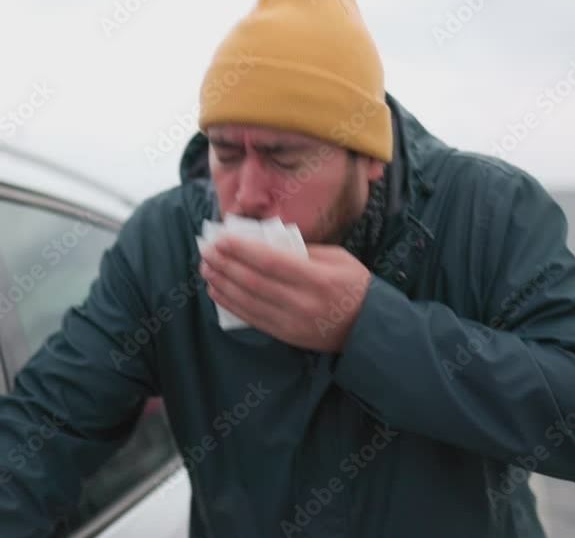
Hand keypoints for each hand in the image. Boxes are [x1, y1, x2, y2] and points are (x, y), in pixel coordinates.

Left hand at [199, 235, 371, 351]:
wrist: (369, 328)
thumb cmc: (354, 285)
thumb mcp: (337, 258)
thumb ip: (303, 250)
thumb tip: (266, 240)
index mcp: (318, 278)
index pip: (271, 261)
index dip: (242, 250)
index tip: (221, 238)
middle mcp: (303, 302)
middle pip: (254, 281)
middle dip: (225, 264)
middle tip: (206, 250)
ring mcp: (293, 323)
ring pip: (248, 301)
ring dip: (222, 283)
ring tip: (206, 267)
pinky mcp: (287, 336)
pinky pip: (252, 318)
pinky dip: (231, 304)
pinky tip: (216, 290)